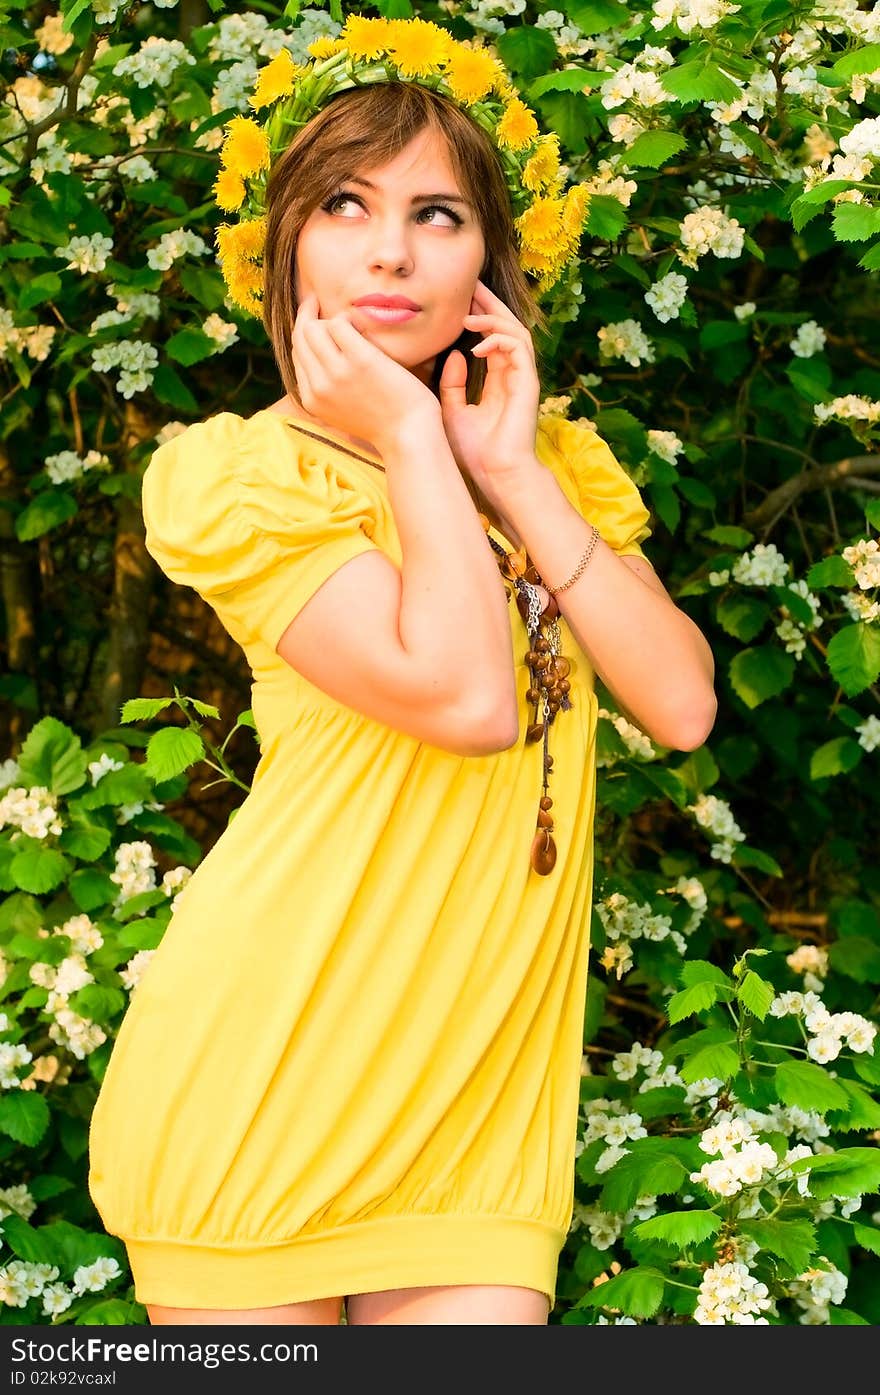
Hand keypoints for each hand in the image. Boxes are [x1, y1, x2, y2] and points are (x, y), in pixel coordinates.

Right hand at [291, 294, 440, 454]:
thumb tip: (319, 360)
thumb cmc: (384, 422)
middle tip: (316, 301)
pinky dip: (348, 318)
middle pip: (301, 337)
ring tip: (348, 321)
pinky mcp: (359, 360)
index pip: (297, 354)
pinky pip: (339, 323)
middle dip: (307, 316)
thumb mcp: (343, 412)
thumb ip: (327, 389)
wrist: (409, 435)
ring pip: (314, 328)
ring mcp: (337, 373)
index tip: (310, 316)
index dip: (302, 333)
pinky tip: (362, 325)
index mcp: (312, 400)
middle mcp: (319, 387)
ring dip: (329, 318)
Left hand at [438, 279, 540, 509]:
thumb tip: (454, 354)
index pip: (493, 338)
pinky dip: (498, 340)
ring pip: (516, 332)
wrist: (496, 475)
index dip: (480, 316)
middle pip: (507, 327)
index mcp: (499, 381)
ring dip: (493, 319)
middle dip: (490, 304)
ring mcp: (523, 378)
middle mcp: (514, 375)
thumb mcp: (452, 412)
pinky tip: (476, 346)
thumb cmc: (475, 451)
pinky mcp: (528, 383)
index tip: (460, 300)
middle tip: (470, 286)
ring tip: (468, 315)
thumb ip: (452, 384)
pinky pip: (518, 348)